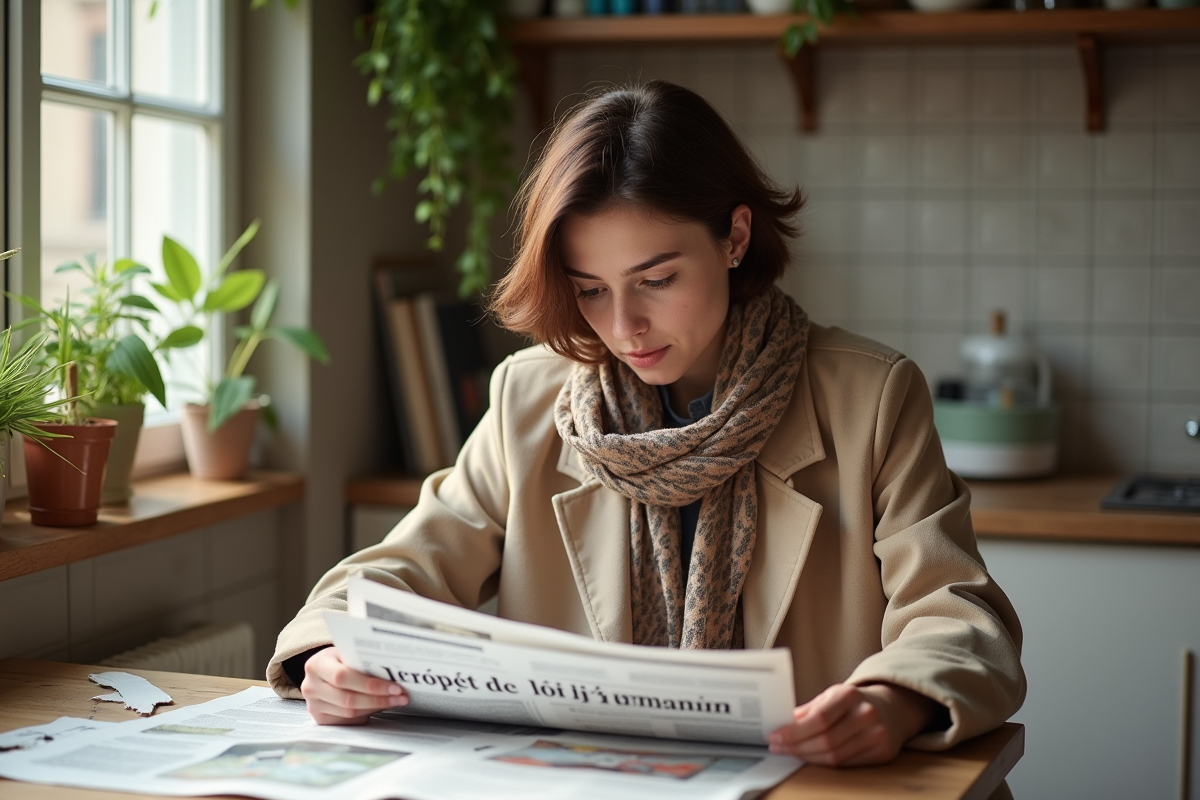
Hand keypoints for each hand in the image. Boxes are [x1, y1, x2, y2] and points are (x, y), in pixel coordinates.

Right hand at [300, 646, 408, 724]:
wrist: (322, 671)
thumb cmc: (339, 659)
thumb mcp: (346, 653)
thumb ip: (362, 661)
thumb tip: (394, 672)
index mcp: (317, 665)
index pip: (343, 677)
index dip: (371, 685)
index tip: (395, 687)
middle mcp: (310, 686)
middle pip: (348, 699)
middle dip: (379, 699)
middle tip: (401, 696)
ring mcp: (313, 704)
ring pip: (350, 712)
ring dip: (376, 707)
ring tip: (396, 701)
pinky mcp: (319, 718)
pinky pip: (348, 720)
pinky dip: (367, 714)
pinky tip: (379, 706)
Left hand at [767, 682, 938, 765]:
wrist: (893, 708)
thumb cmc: (855, 701)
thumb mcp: (832, 695)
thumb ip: (809, 709)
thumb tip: (783, 723)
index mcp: (850, 695)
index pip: (819, 719)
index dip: (794, 732)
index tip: (775, 736)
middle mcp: (866, 714)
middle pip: (825, 740)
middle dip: (796, 747)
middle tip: (778, 747)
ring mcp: (877, 735)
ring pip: (835, 756)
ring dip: (807, 757)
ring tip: (791, 752)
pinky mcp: (882, 753)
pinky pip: (846, 764)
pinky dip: (824, 763)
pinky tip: (811, 757)